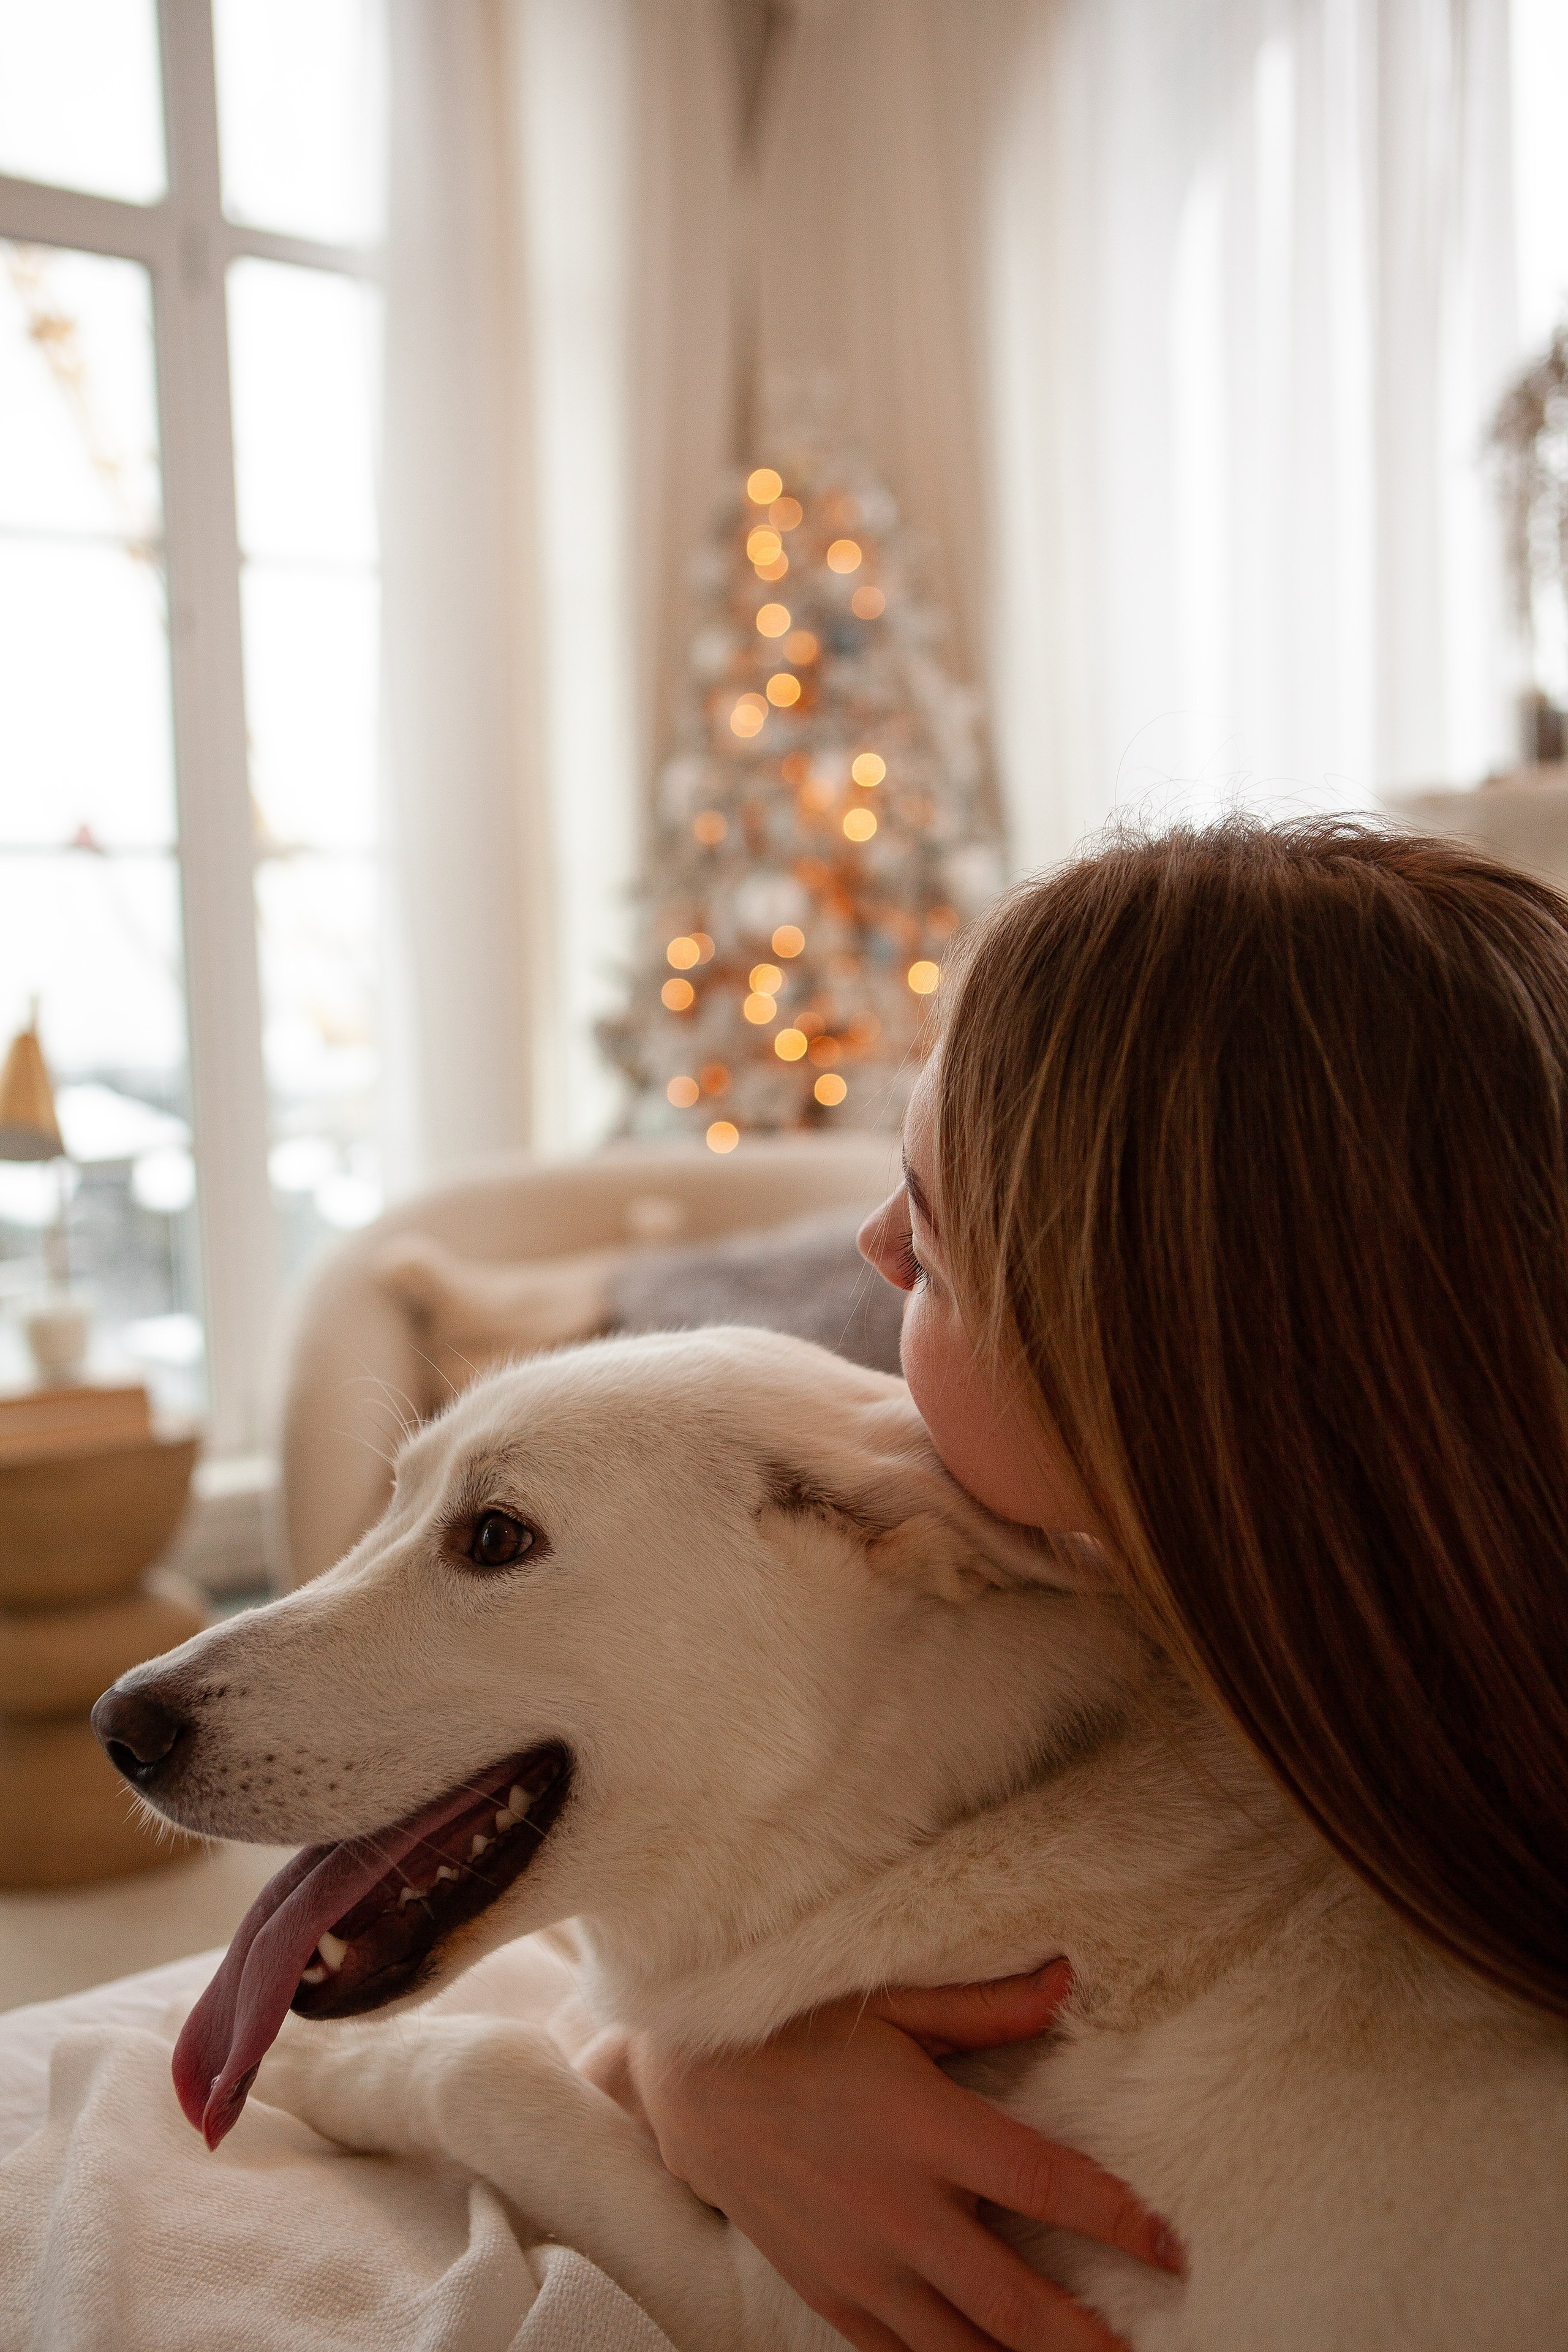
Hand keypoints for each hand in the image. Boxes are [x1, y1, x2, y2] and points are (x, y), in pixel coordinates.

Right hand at [590, 1963, 1180, 2351]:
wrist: (690, 2086)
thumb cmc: (799, 2030)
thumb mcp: (890, 2004)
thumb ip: (982, 2006)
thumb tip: (1068, 1981)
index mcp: (925, 2129)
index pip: (1044, 2185)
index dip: (1116, 2219)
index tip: (1169, 2246)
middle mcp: (900, 2212)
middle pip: (1014, 2302)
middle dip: (1086, 2342)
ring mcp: (863, 2267)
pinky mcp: (831, 2297)